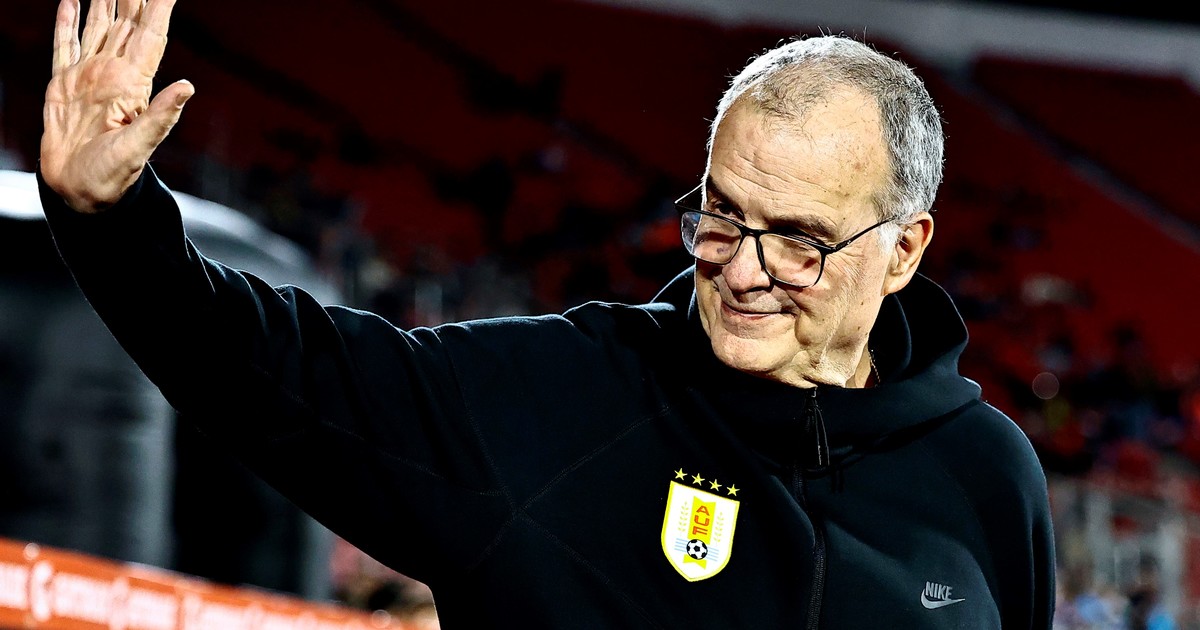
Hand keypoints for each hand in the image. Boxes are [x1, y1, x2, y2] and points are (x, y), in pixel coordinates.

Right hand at [40, 0, 192, 212]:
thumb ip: (162, 115)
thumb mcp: (140, 145)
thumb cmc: (113, 175)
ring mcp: (88, 76)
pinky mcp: (62, 84)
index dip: (159, 9)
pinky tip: (72, 1)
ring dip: (104, 3)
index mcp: (134, 83)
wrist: (80, 191)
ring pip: (98, 28)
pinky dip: (66, 23)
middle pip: (126, 24)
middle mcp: (113, 74)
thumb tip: (188, 86)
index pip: (151, 36)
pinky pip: (65, 46)